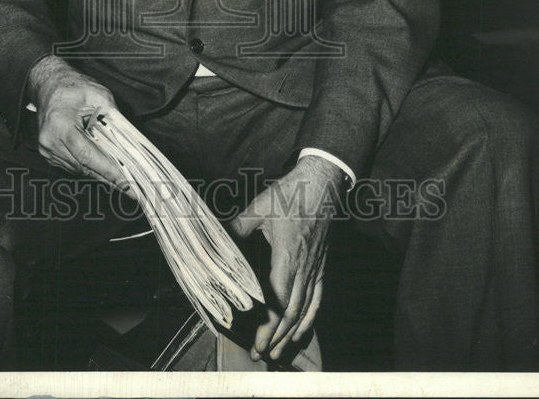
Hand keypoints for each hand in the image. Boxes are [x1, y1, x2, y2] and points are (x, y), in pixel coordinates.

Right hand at [27, 55, 130, 193]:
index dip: (108, 171)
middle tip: (130, 187)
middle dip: (108, 178)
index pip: (87, 156)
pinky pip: (72, 165)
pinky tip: (103, 167)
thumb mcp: (98, 94)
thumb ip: (113, 116)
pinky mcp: (48, 153)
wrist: (47, 84)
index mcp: (60, 126)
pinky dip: (88, 167)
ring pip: (78, 170)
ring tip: (121, 179)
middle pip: (83, 167)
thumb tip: (129, 138)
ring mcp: (47, 150)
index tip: (125, 182)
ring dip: (98, 174)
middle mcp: (51, 142)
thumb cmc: (71, 86)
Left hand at [230, 154, 343, 361]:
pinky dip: (310, 321)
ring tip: (277, 353)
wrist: (323, 182)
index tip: (256, 342)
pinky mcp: (323, 267)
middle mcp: (305, 267)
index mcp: (288, 254)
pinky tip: (301, 333)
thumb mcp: (260, 207)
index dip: (268, 324)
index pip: (279, 299)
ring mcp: (316, 268)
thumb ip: (237, 227)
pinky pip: (318, 300)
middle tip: (260, 356)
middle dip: (276, 337)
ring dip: (292, 335)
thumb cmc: (292, 193)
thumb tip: (214, 241)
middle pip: (292, 312)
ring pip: (306, 311)